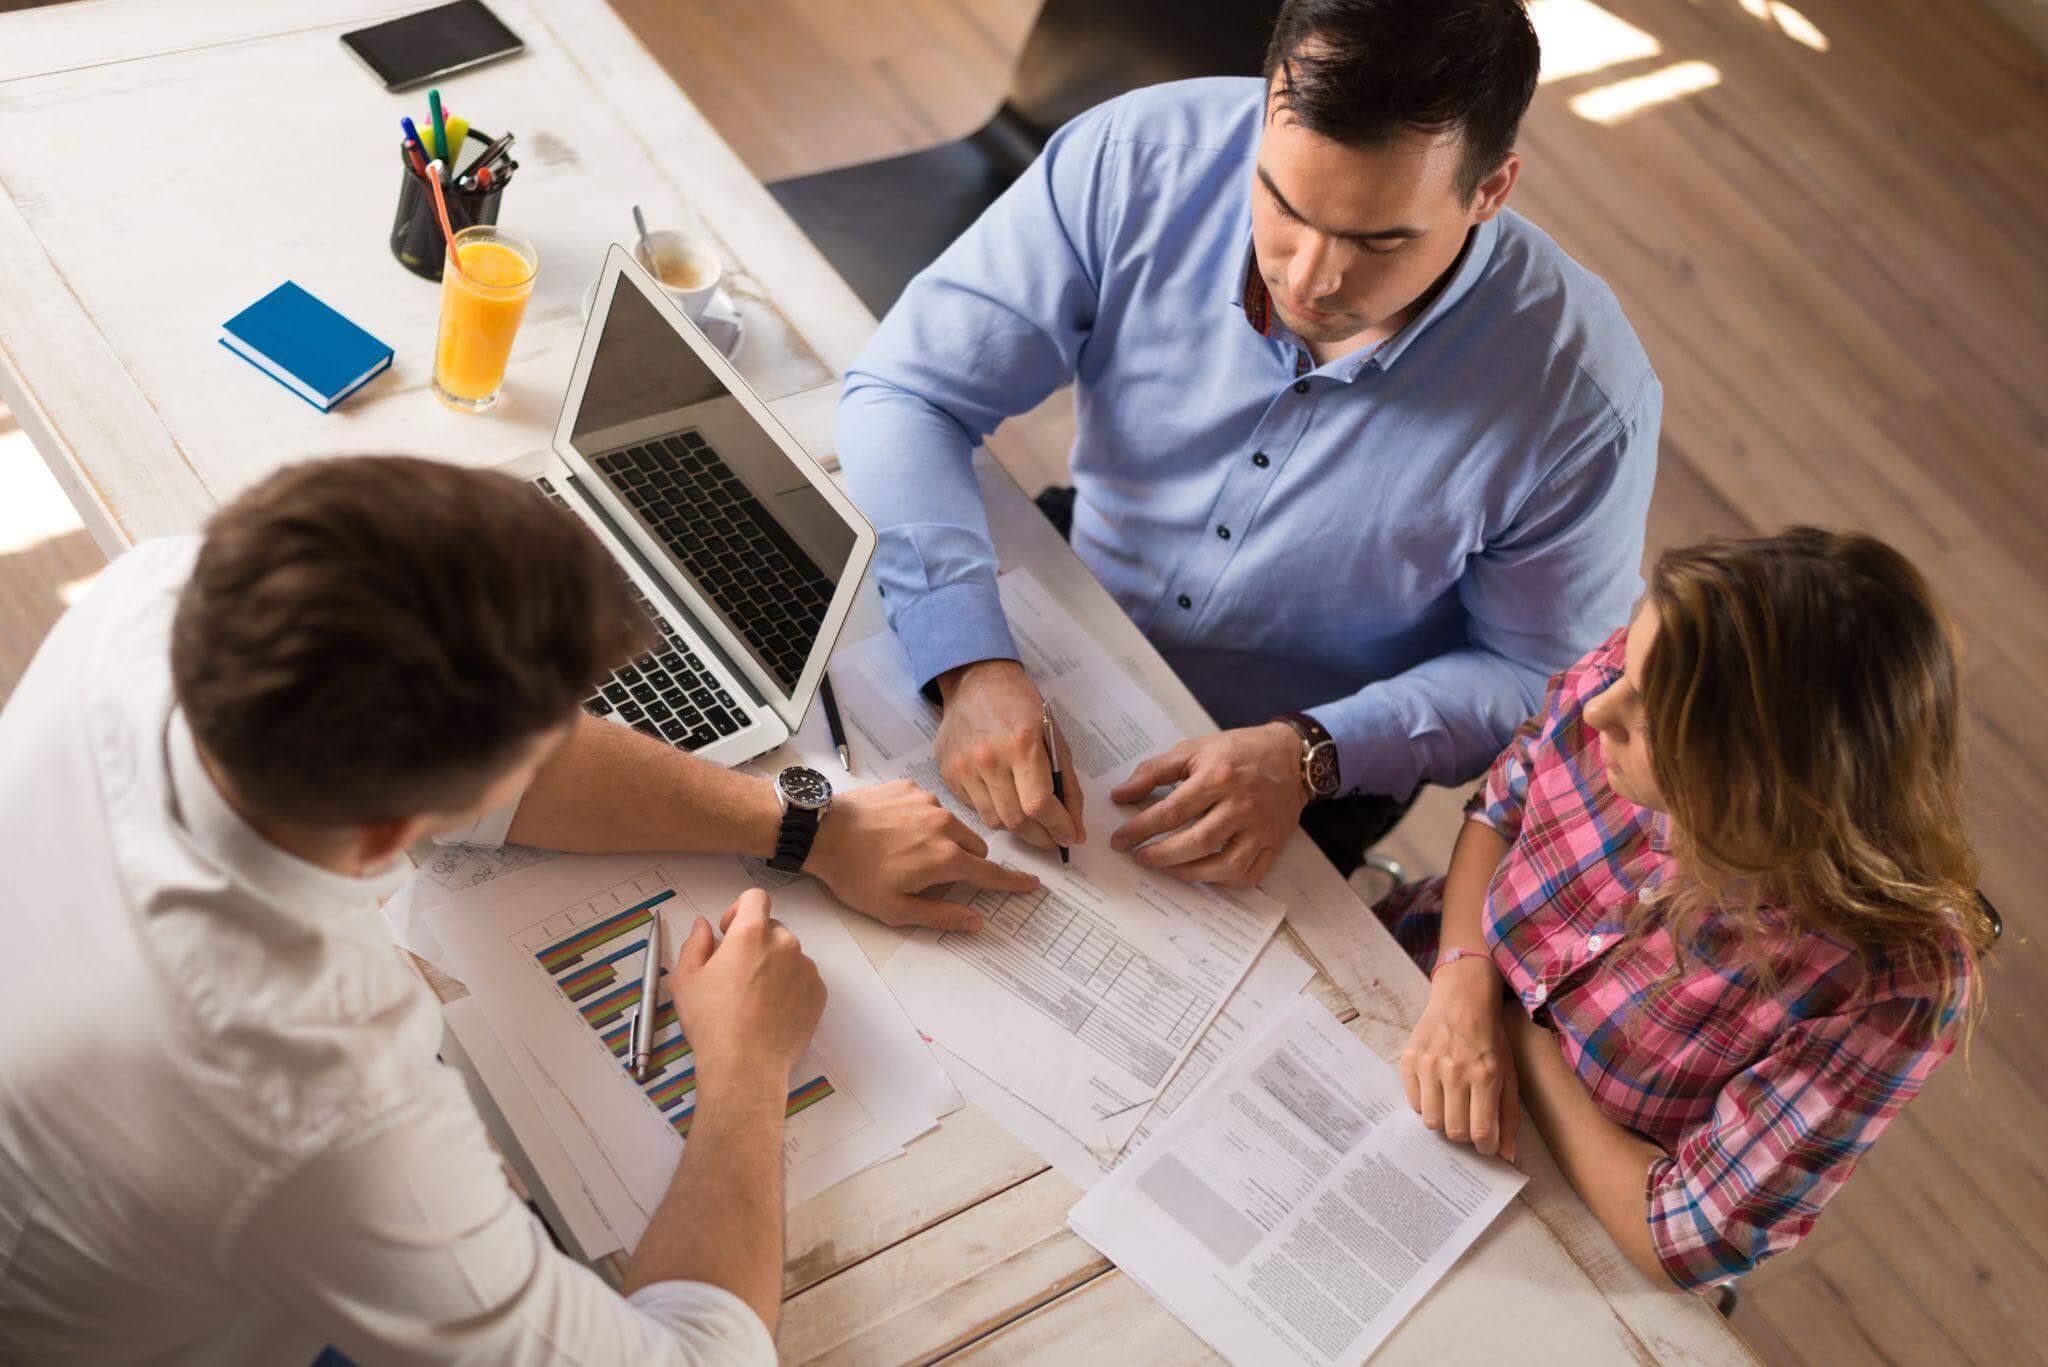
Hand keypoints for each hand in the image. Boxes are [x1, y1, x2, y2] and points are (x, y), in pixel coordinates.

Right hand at [671, 890, 824, 1097]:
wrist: (745, 1065)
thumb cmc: (713, 1023)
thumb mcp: (686, 979)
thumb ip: (695, 943)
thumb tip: (702, 927)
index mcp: (751, 933)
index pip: (755, 898)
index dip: (740, 910)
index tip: (730, 931)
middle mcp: (785, 944)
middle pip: (771, 928)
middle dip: (755, 943)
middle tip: (736, 974)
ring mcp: (806, 968)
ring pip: (788, 955)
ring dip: (773, 966)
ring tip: (753, 999)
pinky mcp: (818, 993)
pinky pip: (803, 978)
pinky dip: (789, 987)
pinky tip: (770, 1011)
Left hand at [807, 779, 1041, 929]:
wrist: (821, 831)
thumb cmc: (855, 874)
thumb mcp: (896, 909)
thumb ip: (941, 915)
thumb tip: (976, 921)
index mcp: (946, 858)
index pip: (991, 874)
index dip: (1013, 882)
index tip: (1032, 883)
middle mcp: (945, 825)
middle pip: (975, 848)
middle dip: (964, 863)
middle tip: (932, 875)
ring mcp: (928, 802)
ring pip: (953, 826)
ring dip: (943, 840)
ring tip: (905, 850)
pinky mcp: (911, 787)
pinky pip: (930, 806)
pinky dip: (922, 820)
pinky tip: (894, 830)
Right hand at [933, 659, 1084, 851]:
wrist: (976, 682)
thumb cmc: (1021, 707)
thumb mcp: (1055, 738)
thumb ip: (1067, 785)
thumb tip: (1075, 830)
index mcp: (1021, 744)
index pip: (1039, 804)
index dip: (1058, 828)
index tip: (1069, 837)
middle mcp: (989, 758)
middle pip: (1016, 820)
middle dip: (1041, 838)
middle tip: (1054, 840)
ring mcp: (964, 767)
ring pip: (995, 821)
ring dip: (1018, 830)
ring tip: (1033, 824)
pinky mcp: (949, 773)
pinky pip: (975, 809)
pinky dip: (995, 813)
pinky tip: (1006, 801)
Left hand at [1107, 723, 1304, 883]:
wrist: (1293, 756)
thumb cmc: (1238, 751)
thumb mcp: (1194, 749)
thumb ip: (1154, 771)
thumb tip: (1121, 795)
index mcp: (1219, 776)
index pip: (1172, 811)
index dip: (1140, 829)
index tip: (1120, 840)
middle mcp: (1242, 805)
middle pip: (1196, 842)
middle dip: (1160, 856)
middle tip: (1138, 858)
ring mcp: (1261, 828)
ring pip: (1223, 865)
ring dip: (1189, 873)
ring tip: (1166, 868)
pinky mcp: (1276, 844)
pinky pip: (1249, 875)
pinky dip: (1223, 882)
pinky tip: (1203, 874)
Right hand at [1399, 956, 1519, 1160]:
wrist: (1462, 999)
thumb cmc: (1490, 1038)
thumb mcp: (1509, 1073)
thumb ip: (1508, 1116)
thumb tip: (1507, 1156)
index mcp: (1485, 1076)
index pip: (1482, 1132)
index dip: (1485, 1146)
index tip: (1486, 1143)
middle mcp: (1455, 1071)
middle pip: (1454, 1131)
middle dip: (1464, 1134)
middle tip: (1468, 1121)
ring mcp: (1429, 1065)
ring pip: (1431, 1121)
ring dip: (1444, 1120)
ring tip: (1451, 1105)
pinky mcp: (1409, 1060)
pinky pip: (1413, 1103)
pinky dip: (1426, 1104)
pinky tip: (1436, 1090)